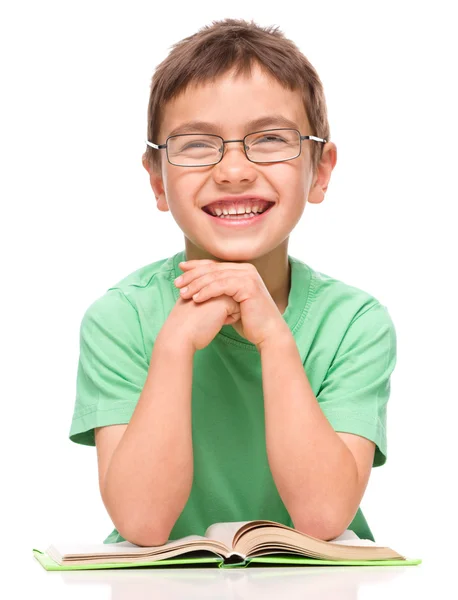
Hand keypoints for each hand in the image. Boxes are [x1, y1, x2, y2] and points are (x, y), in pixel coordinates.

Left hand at [174, 259, 289, 349]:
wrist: (268, 334)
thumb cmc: (249, 322)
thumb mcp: (231, 304)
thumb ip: (219, 293)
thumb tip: (198, 290)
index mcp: (242, 270)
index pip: (215, 265)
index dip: (196, 266)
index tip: (180, 271)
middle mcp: (246, 269)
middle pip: (213, 268)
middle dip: (192, 275)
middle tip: (177, 283)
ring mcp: (248, 276)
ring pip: (215, 276)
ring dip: (196, 284)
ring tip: (183, 293)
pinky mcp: (248, 286)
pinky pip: (222, 286)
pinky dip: (207, 291)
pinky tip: (196, 299)